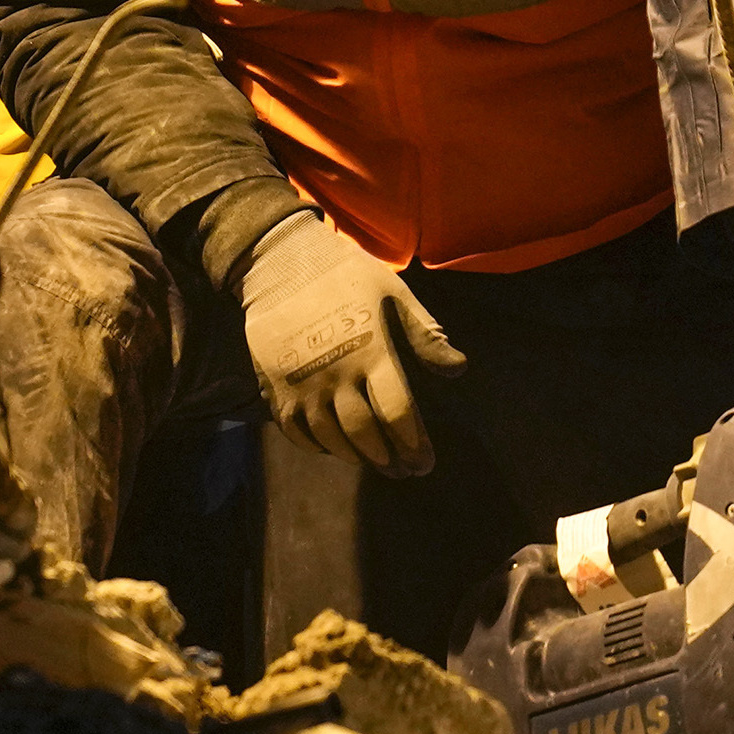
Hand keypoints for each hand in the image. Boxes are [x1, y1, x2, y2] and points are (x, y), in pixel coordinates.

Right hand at [238, 210, 465, 475]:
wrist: (280, 262)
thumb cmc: (346, 275)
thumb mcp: (394, 294)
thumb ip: (425, 335)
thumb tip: (458, 370)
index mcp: (371, 350)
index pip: (398, 412)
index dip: (414, 444)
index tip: (425, 462)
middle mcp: (336, 373)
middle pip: (365, 433)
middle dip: (390, 459)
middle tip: (406, 471)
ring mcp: (302, 384)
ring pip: (332, 438)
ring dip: (358, 458)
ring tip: (378, 464)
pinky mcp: (275, 387)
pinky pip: (297, 432)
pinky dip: (318, 447)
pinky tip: (335, 449)